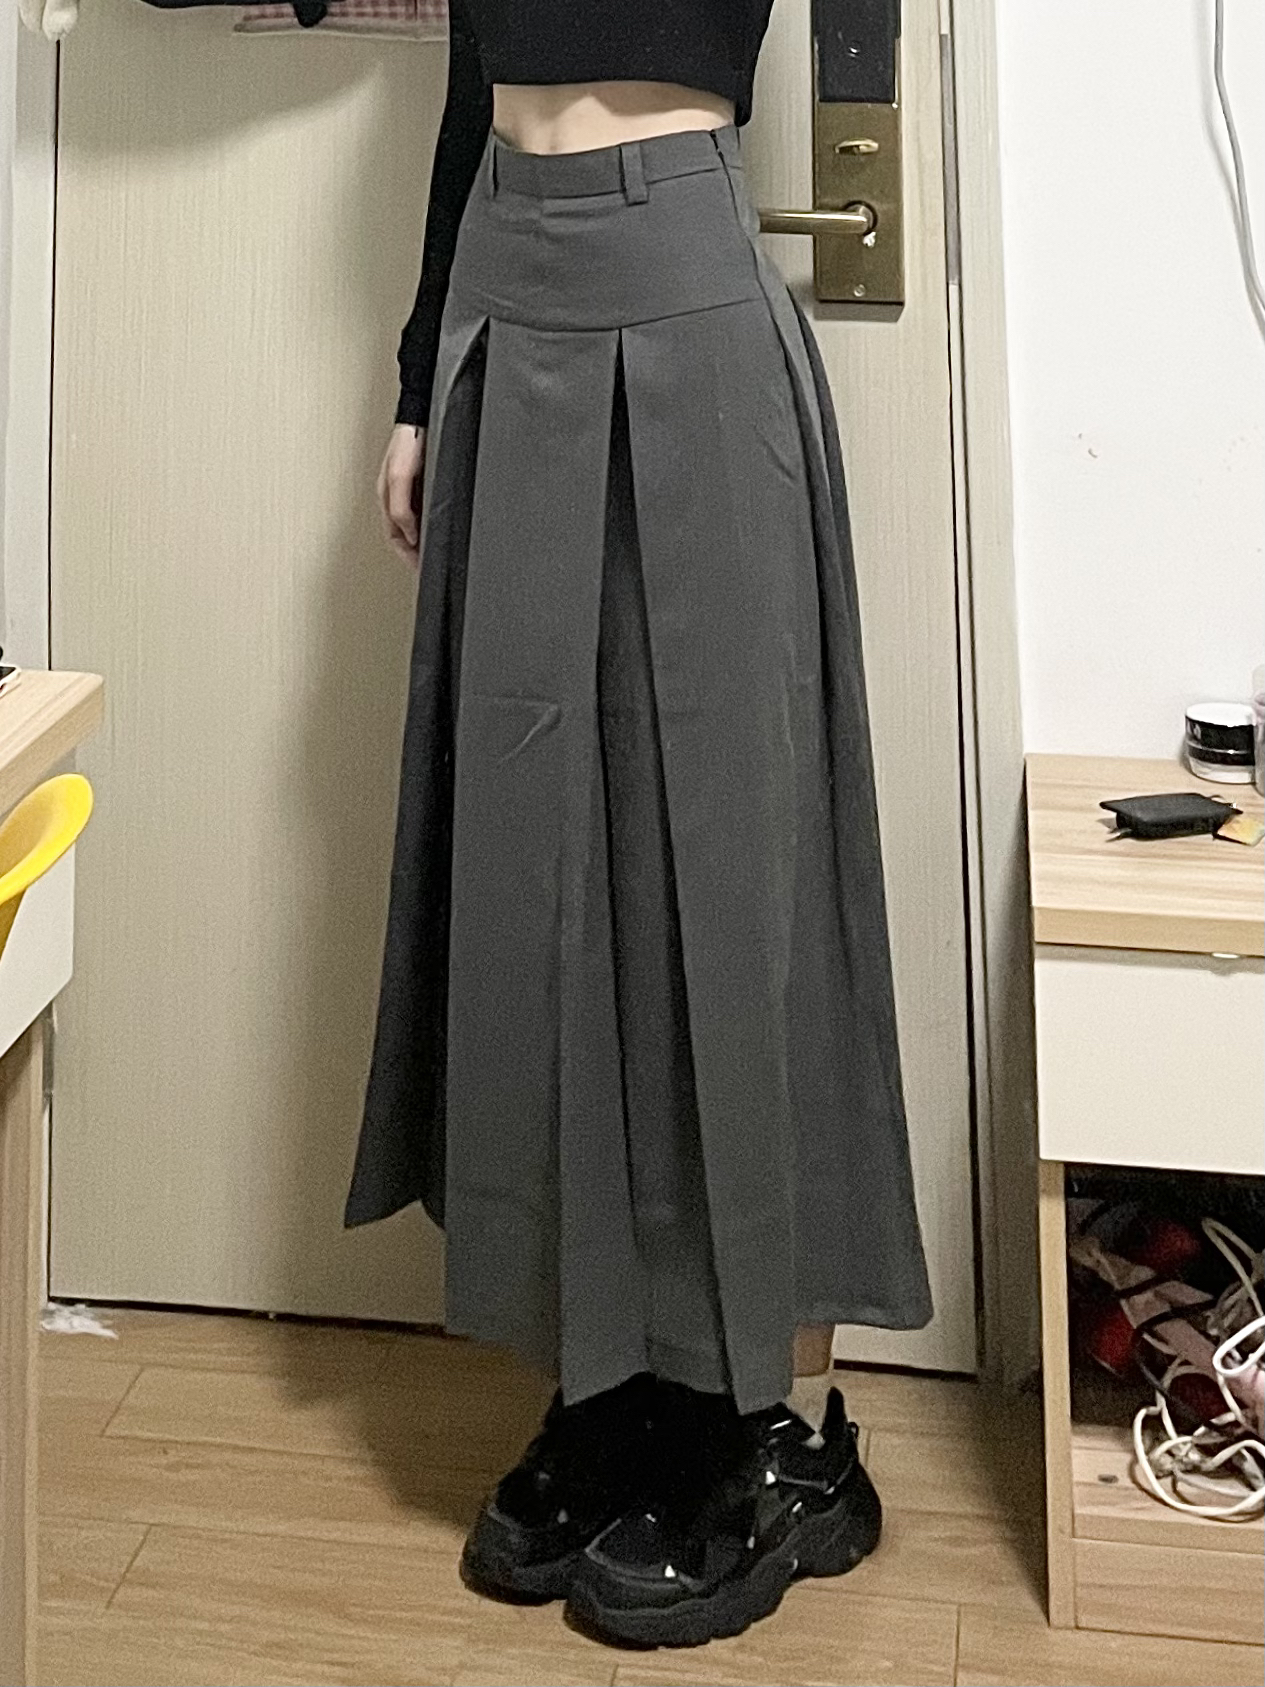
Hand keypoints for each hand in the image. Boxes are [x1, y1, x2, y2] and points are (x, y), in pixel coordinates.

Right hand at [378, 424, 426, 566]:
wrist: (423, 418)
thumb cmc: (407, 442)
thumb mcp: (400, 477)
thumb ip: (401, 508)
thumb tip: (410, 535)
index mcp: (387, 498)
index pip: (395, 538)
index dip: (407, 556)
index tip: (421, 569)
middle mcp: (398, 498)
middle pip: (404, 535)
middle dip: (415, 553)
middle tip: (429, 567)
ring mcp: (411, 492)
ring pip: (415, 525)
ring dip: (423, 540)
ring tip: (435, 554)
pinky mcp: (425, 485)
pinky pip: (426, 512)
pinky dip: (432, 524)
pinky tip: (442, 529)